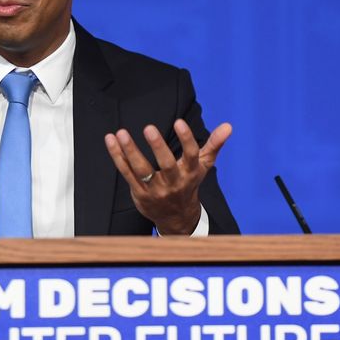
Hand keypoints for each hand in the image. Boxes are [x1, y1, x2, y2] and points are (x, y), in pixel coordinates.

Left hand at [103, 119, 231, 235]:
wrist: (176, 217)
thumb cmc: (189, 183)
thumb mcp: (203, 165)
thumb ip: (214, 144)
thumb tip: (228, 126)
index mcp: (190, 173)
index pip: (191, 155)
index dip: (186, 139)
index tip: (179, 122)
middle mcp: (173, 182)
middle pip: (166, 165)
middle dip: (158, 147)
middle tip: (149, 128)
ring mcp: (155, 189)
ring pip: (142, 169)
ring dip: (131, 151)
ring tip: (122, 133)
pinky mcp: (139, 193)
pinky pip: (126, 173)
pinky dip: (118, 156)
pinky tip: (111, 140)